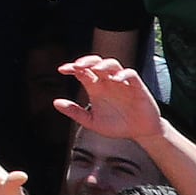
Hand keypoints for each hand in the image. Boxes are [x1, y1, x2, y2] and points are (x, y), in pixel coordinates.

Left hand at [55, 55, 169, 153]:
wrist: (140, 133)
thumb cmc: (117, 126)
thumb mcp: (92, 122)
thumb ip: (75, 112)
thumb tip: (55, 102)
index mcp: (95, 88)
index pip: (82, 72)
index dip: (72, 68)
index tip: (62, 70)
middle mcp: (108, 82)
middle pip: (96, 63)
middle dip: (86, 61)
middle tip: (77, 66)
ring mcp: (122, 83)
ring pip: (113, 64)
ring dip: (103, 64)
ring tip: (95, 69)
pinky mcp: (137, 87)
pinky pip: (131, 75)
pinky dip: (124, 74)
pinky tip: (116, 79)